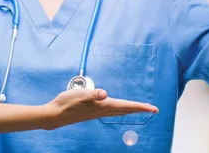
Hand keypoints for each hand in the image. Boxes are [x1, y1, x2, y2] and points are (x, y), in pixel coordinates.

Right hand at [42, 89, 157, 129]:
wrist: (55, 115)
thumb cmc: (67, 103)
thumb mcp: (80, 95)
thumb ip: (93, 94)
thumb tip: (104, 93)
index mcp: (103, 106)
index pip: (126, 106)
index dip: (140, 107)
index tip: (153, 108)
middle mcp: (103, 110)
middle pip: (126, 110)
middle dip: (140, 109)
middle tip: (153, 109)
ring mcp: (98, 112)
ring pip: (120, 111)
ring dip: (131, 109)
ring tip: (141, 108)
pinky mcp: (93, 111)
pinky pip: (113, 111)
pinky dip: (121, 109)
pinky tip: (119, 108)